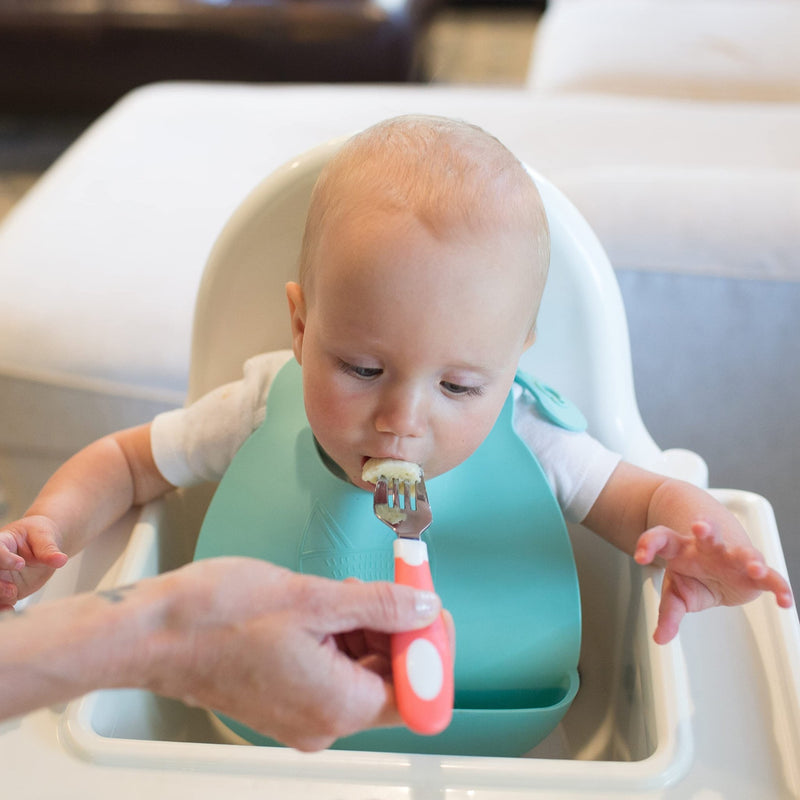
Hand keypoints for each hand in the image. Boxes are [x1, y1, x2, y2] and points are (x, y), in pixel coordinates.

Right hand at [0, 516, 68, 608]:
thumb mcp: (45, 537)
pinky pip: (0, 600)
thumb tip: (61, 560)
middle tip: (12, 590)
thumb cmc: (39, 536)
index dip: (4, 559)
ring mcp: (1, 577)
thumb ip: (49, 550)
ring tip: (12, 599)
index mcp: (3, 542)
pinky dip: (2, 607)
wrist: (42, 546)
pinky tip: (10, 610)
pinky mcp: (5, 590)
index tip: (20, 564)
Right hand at [143, 558, 449, 750]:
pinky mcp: (285, 700)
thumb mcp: (314, 599)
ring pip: (361, 674)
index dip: (428, 653)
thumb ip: (380, 606)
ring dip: (366, 631)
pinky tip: (326, 608)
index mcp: (335, 706)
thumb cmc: (217, 616)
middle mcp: (323, 722)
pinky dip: (340, 640)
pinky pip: (332, 674)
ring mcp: (302, 715)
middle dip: (395, 632)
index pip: (414, 694)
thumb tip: (425, 611)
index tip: (427, 613)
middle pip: (388, 682)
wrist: (153, 631)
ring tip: (344, 594)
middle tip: (387, 588)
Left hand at [635, 519, 792, 643]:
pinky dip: (779, 587)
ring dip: (749, 558)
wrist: (717, 561)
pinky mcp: (753, 572)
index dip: (649, 544)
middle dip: (705, 529)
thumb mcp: (676, 591)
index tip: (640, 557)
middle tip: (700, 525)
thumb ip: (668, 612)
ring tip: (754, 566)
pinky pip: (770, 577)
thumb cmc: (694, 571)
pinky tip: (784, 600)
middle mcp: (707, 548)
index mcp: (681, 548)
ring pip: (741, 552)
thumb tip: (660, 638)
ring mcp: (732, 557)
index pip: (661, 538)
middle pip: (706, 534)